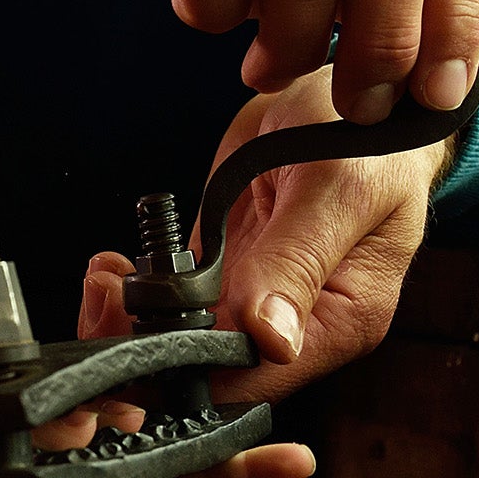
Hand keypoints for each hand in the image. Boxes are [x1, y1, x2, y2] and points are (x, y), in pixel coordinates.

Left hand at [76, 45, 478, 402]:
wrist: (353, 96)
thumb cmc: (370, 138)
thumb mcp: (339, 186)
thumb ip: (298, 259)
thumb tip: (271, 337)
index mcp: (339, 321)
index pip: (257, 381)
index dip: (191, 371)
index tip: (142, 335)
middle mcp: (297, 326)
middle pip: (210, 374)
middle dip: (145, 348)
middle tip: (108, 296)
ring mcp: (256, 301)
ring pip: (181, 344)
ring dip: (130, 321)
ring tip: (107, 275)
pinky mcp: (224, 274)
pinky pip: (171, 306)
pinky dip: (134, 293)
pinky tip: (116, 264)